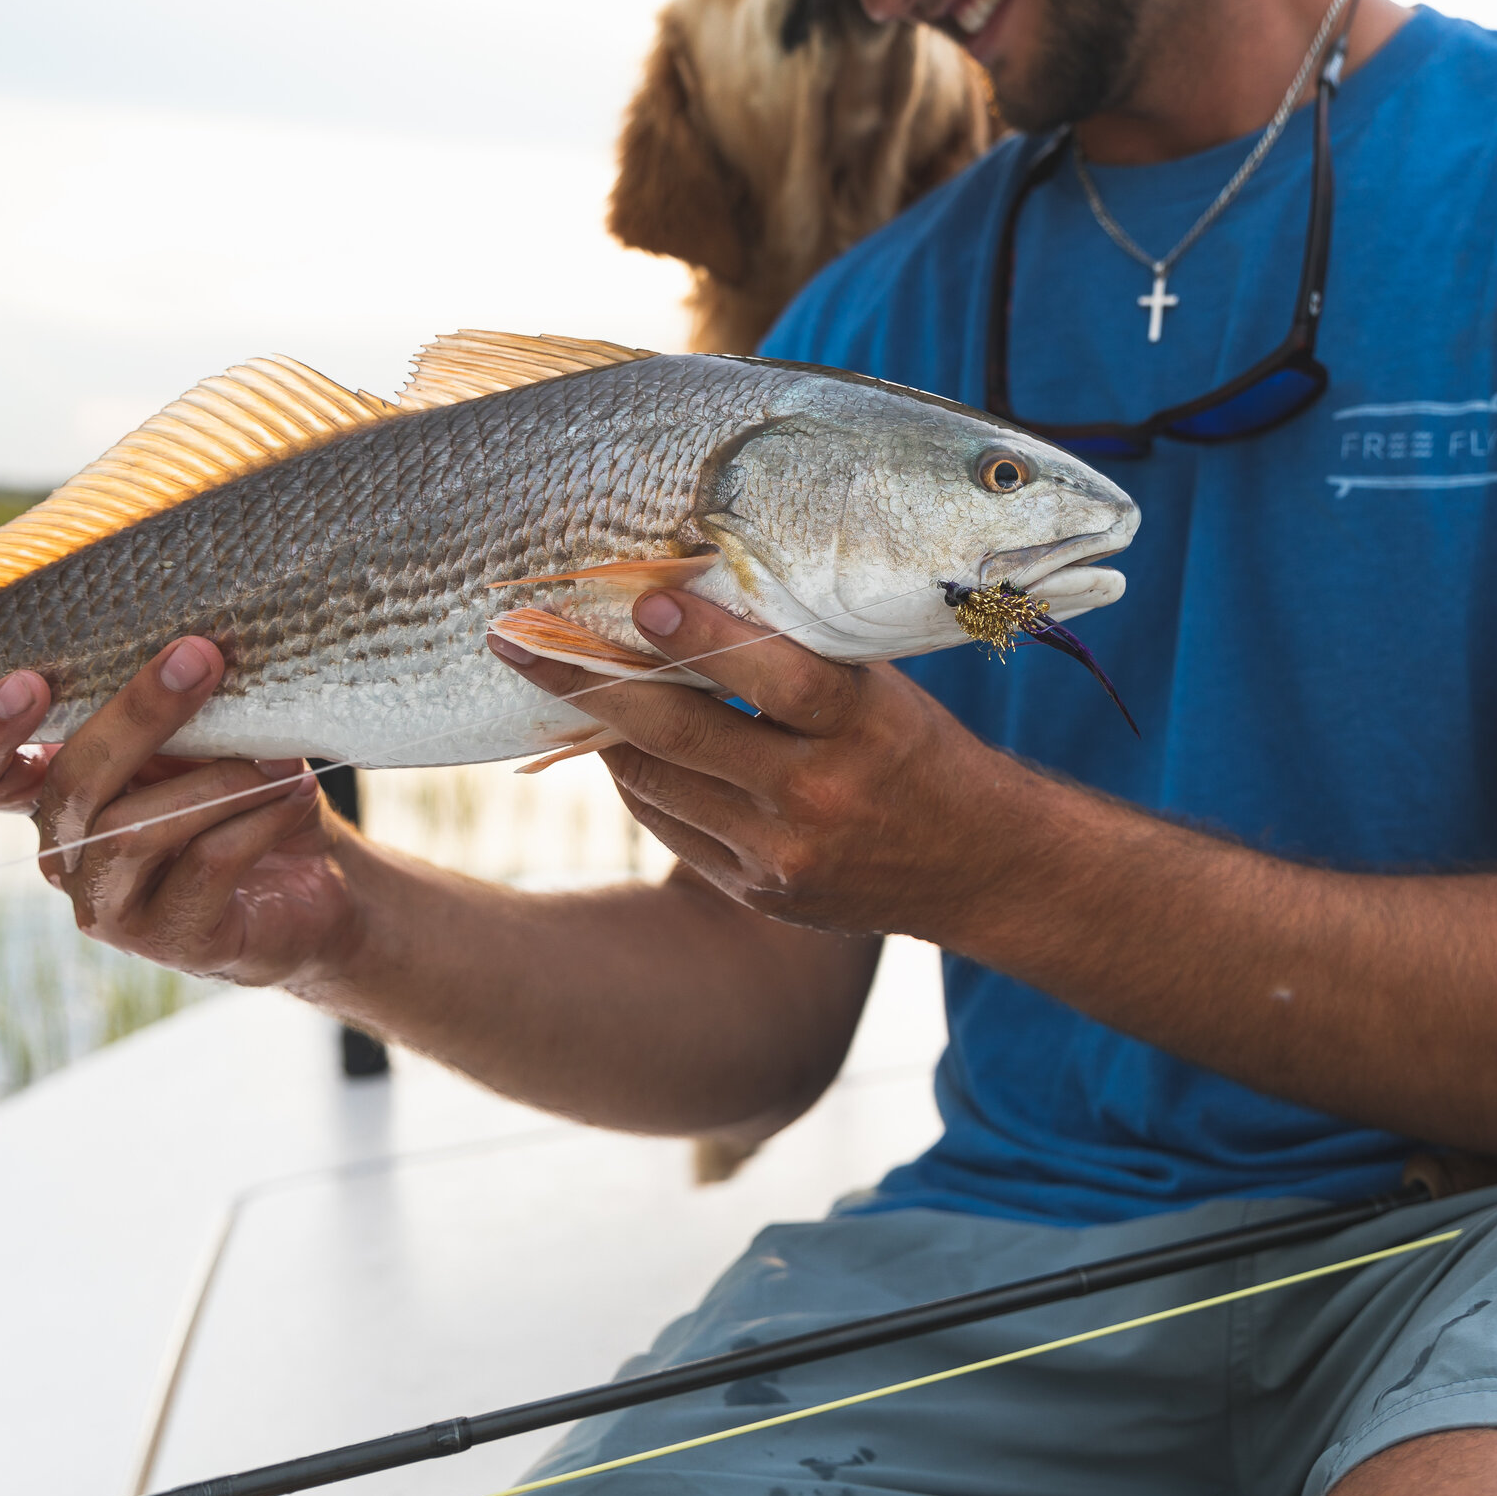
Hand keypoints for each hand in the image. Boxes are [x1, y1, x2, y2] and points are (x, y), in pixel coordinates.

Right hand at [0, 638, 355, 988]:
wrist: (318, 884)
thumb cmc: (247, 792)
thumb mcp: (203, 736)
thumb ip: (168, 701)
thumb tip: (182, 640)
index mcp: (53, 794)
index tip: (28, 679)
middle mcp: (64, 853)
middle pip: (68, 786)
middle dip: (135, 716)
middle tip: (199, 658)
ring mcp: (109, 906)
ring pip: (131, 833)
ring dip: (216, 780)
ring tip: (280, 758)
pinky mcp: (170, 941)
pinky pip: (203, 867)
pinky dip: (255, 820)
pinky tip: (293, 795)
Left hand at [489, 592, 1034, 937]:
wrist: (979, 866)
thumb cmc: (915, 748)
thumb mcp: (877, 690)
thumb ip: (794, 656)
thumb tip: (679, 604)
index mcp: (862, 726)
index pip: (775, 675)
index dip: (704, 639)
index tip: (640, 602)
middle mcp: (819, 795)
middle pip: (682, 734)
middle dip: (589, 683)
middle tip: (517, 641)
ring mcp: (782, 855)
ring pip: (656, 781)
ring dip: (600, 729)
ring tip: (555, 679)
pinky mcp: (759, 893)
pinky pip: (668, 824)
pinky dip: (638, 779)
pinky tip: (617, 743)